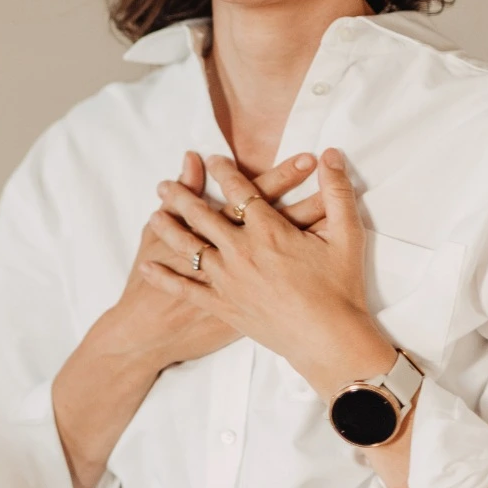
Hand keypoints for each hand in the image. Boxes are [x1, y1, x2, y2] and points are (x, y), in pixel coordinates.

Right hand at [49, 150, 320, 487]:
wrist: (152, 331)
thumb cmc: (151, 283)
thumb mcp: (153, 237)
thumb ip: (178, 199)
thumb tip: (193, 157)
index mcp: (218, 236)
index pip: (257, 195)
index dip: (282, 175)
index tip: (308, 157)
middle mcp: (241, 255)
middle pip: (278, 215)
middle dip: (302, 192)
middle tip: (324, 164)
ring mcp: (252, 281)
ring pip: (291, 247)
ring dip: (312, 222)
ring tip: (337, 202)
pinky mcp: (257, 301)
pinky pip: (292, 281)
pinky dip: (312, 262)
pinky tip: (331, 247)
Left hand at [142, 149, 395, 392]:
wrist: (329, 340)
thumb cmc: (341, 289)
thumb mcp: (347, 235)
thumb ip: (338, 191)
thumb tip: (332, 154)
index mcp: (268, 230)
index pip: (239, 191)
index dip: (224, 172)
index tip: (212, 159)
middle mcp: (240, 251)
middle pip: (203, 215)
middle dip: (182, 196)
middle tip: (164, 184)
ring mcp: (228, 280)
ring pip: (189, 247)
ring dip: (169, 228)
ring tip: (154, 214)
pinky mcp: (223, 306)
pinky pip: (186, 288)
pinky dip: (165, 277)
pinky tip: (146, 267)